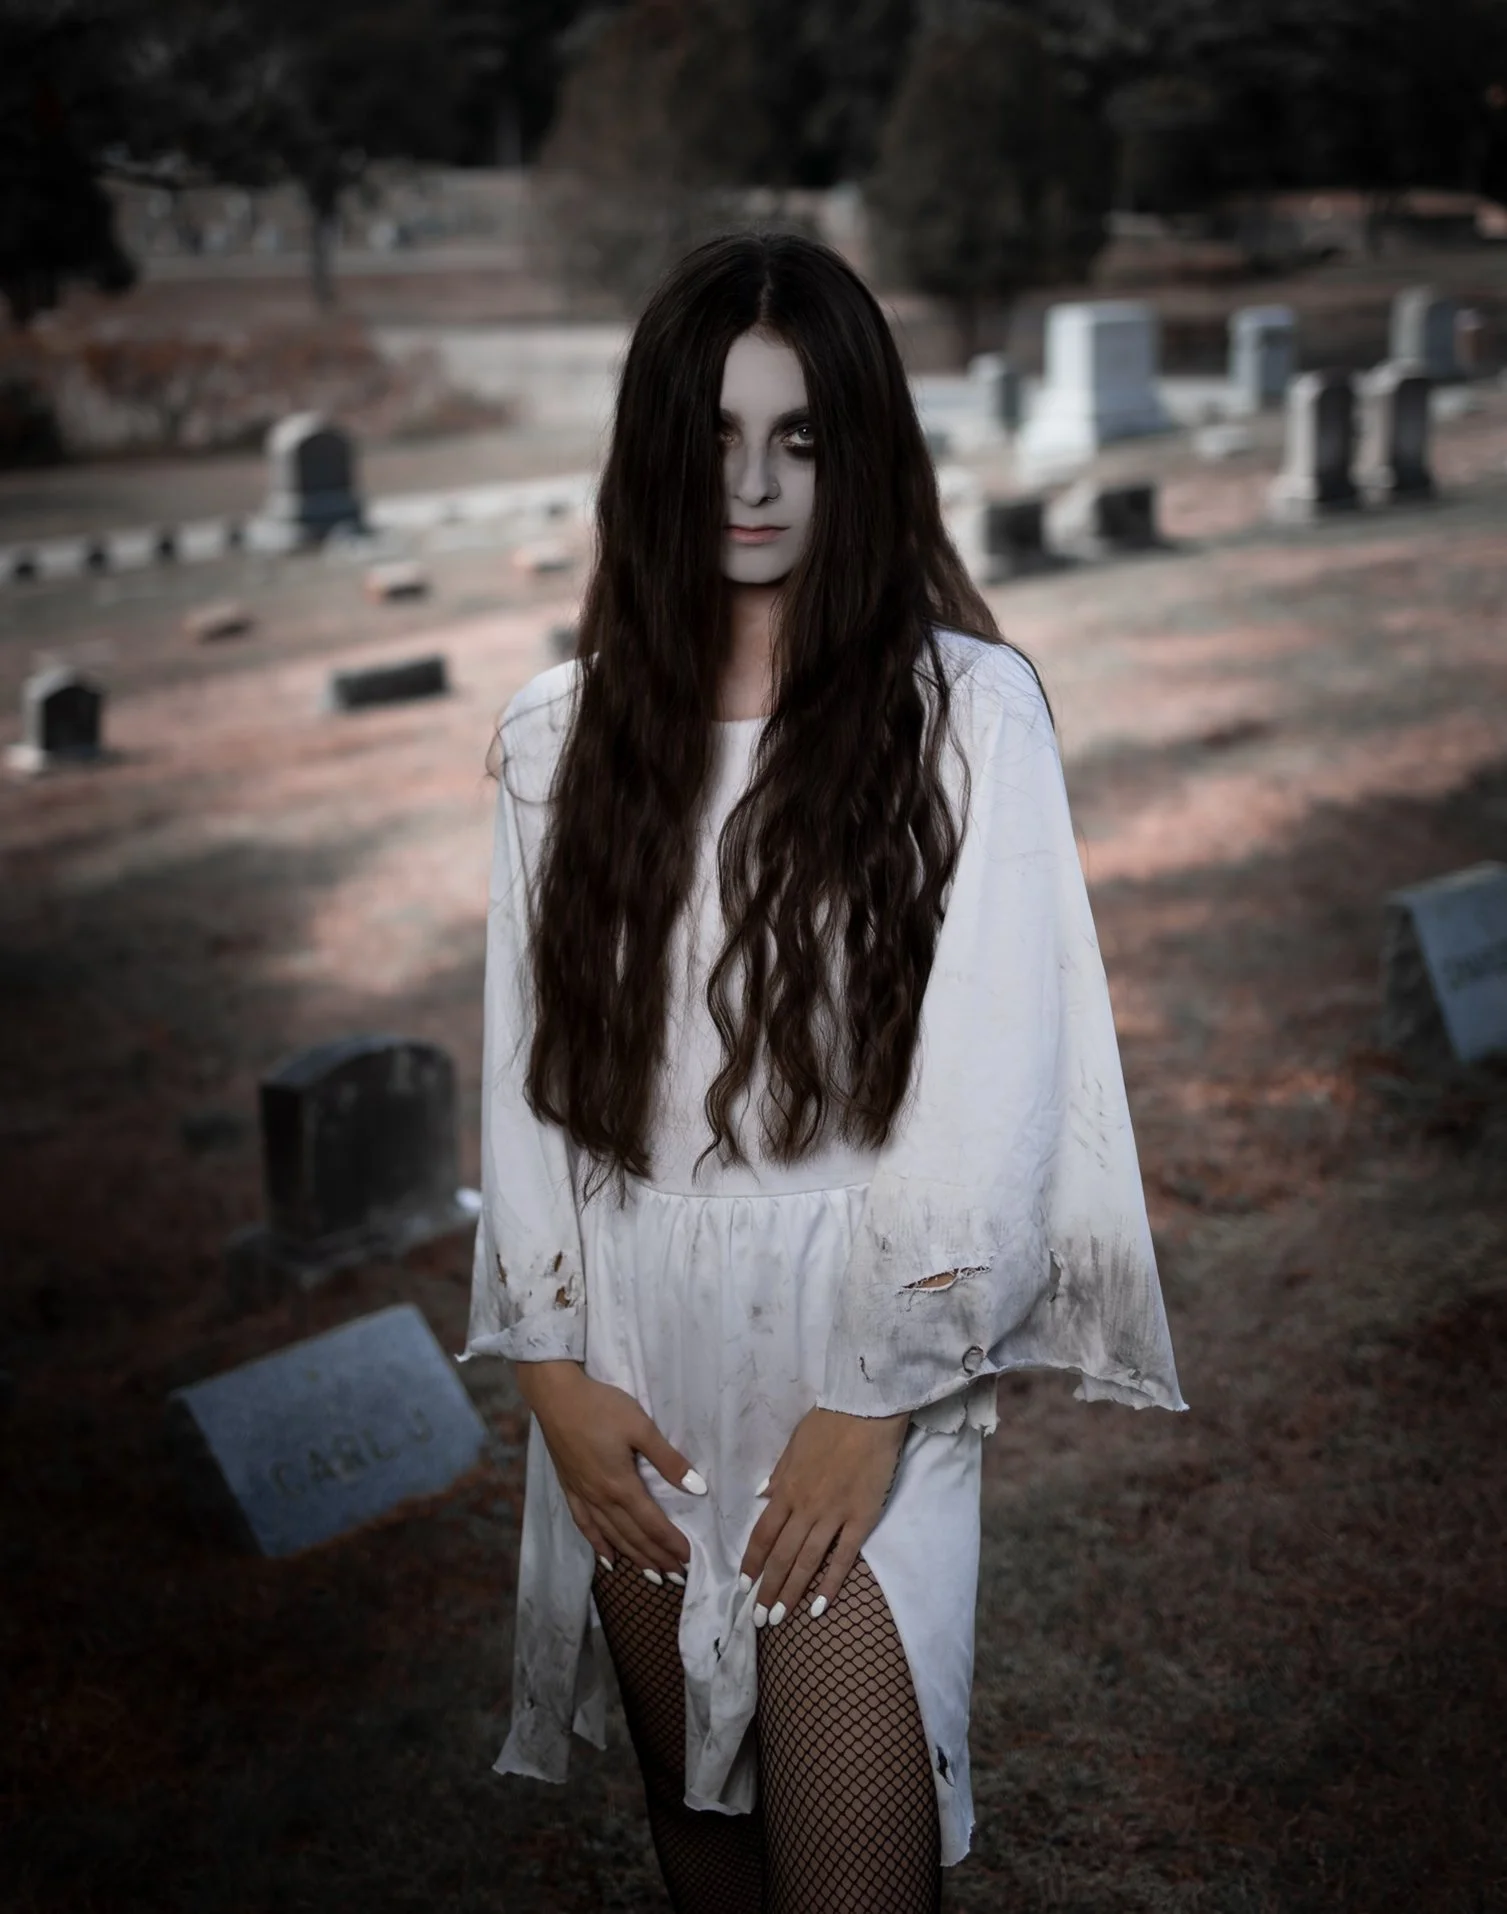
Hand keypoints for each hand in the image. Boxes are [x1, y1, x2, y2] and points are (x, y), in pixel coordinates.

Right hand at [514, 1360, 706, 1578]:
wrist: (556, 1397)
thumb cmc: (601, 1406)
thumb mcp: (640, 1427)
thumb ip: (668, 1460)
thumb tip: (697, 1488)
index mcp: (621, 1485)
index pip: (652, 1524)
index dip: (671, 1544)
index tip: (689, 1559)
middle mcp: (601, 1498)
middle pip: (634, 1536)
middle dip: (657, 1557)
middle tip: (678, 1576)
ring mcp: (583, 1496)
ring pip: (612, 1536)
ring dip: (634, 1557)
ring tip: (652, 1575)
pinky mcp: (569, 1488)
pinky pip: (585, 1525)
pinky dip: (598, 1545)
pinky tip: (608, 1558)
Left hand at [739, 1405, 908, 1623]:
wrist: (867, 1411)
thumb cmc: (829, 1424)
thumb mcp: (793, 1445)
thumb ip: (778, 1474)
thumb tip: (761, 1496)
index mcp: (786, 1489)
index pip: (762, 1534)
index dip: (752, 1563)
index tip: (744, 1587)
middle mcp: (805, 1507)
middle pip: (781, 1555)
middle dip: (768, 1589)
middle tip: (760, 1618)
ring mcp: (833, 1515)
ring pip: (807, 1562)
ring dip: (791, 1593)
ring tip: (781, 1618)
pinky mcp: (861, 1519)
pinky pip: (843, 1557)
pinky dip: (830, 1583)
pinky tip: (820, 1606)